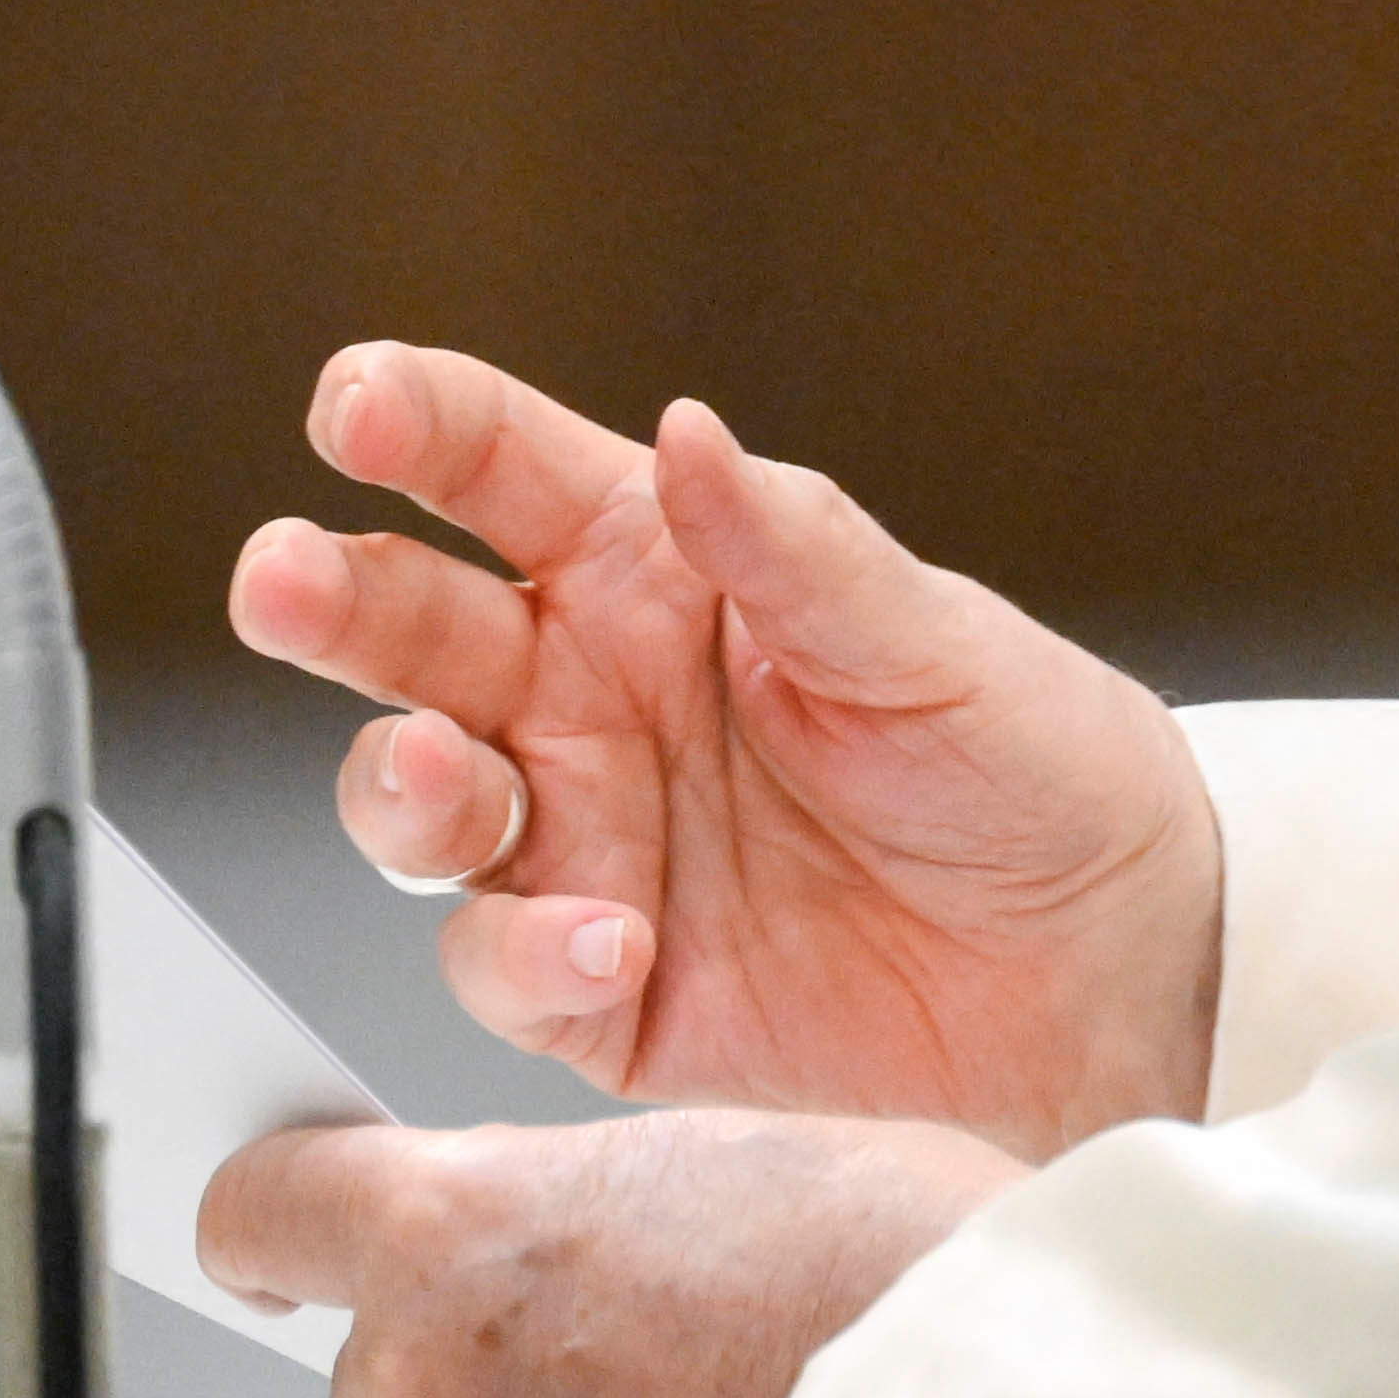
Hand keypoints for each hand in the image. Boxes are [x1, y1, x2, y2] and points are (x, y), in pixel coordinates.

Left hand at [203, 1108, 1023, 1397]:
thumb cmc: (901, 1254)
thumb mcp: (711, 1151)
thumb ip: (573, 1194)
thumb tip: (538, 1232)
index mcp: (459, 1226)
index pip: (259, 1211)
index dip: (279, 1215)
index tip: (290, 1231)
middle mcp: (429, 1376)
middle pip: (366, 1360)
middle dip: (458, 1344)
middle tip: (605, 1325)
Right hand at [227, 347, 1217, 1153]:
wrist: (1113, 970)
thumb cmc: (1028, 764)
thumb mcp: (933, 641)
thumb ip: (797, 550)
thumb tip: (689, 435)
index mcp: (654, 569)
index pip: (498, 471)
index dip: (414, 423)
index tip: (353, 404)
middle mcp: (584, 697)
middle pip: (407, 629)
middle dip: (329, 596)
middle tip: (285, 577)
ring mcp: (580, 842)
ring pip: (416, 801)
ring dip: (398, 783)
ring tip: (443, 776)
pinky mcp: (599, 993)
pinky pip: (506, 968)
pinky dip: (529, 954)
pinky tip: (607, 939)